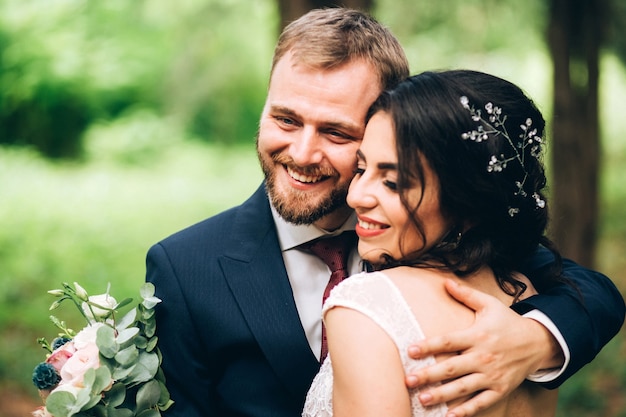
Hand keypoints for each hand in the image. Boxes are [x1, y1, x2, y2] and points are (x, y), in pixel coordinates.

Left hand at [405, 279, 560, 416]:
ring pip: (463, 387)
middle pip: (452, 367)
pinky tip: (449, 416)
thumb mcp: (489, 304)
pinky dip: (466, 411)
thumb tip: (445, 281)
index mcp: (477, 335)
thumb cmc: (507, 322)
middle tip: (408, 380)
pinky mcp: (500, 389)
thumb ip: (466, 295)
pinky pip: (482, 402)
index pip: (449, 341)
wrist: (538, 342)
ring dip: (442, 395)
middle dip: (429, 375)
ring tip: (422, 400)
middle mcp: (483, 356)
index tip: (410, 350)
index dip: (429, 346)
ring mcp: (492, 375)